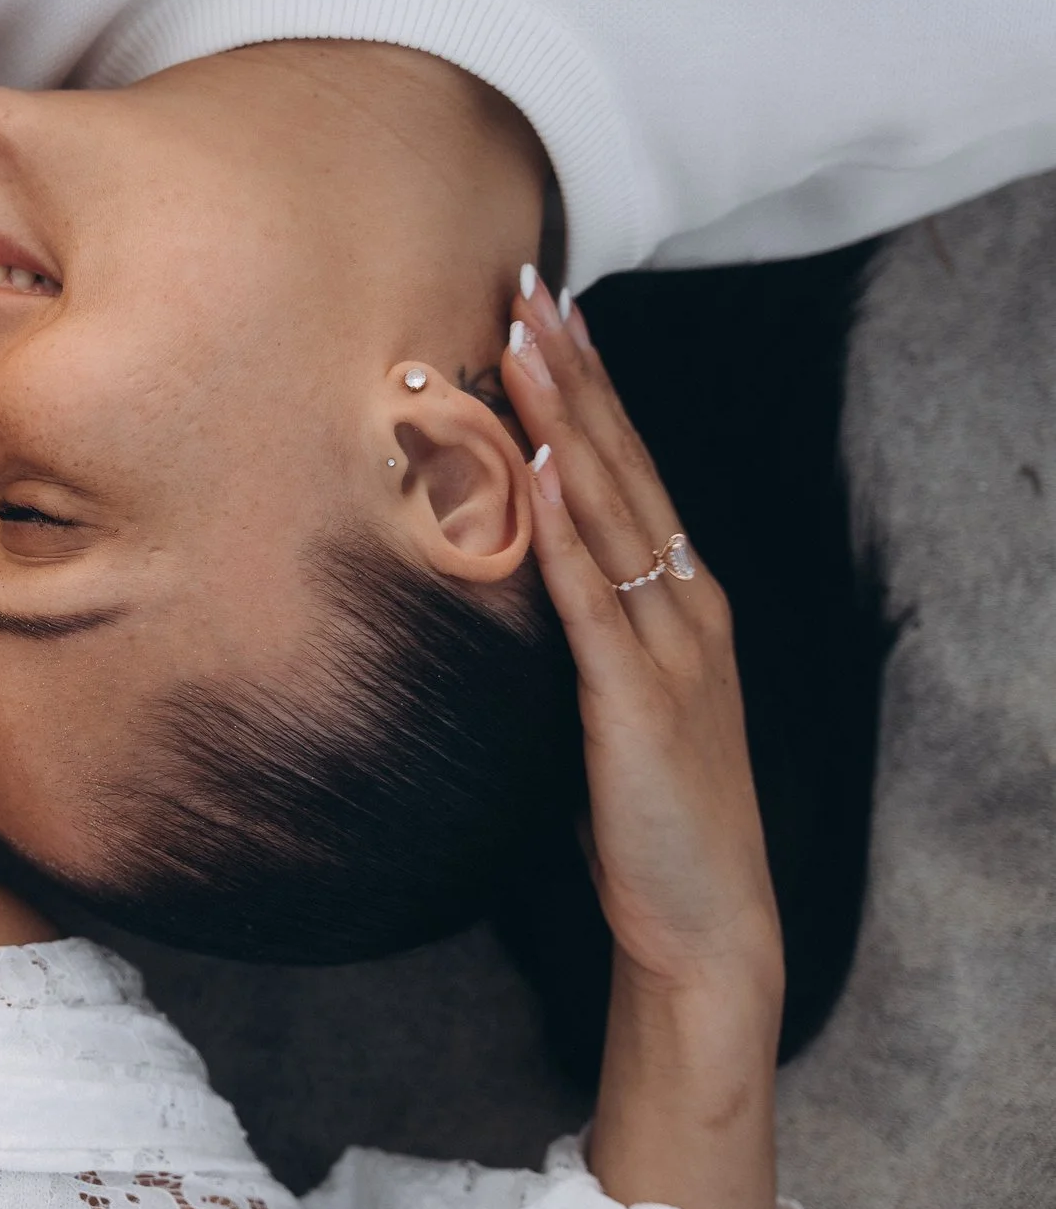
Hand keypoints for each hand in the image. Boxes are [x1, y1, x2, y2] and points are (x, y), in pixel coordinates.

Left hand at [501, 284, 781, 1208]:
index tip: (547, 307)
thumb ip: (576, 625)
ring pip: (610, 512)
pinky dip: (566, 531)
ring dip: (565, 421)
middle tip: (530, 282)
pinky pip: (592, 603)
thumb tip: (506, 557)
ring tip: (524, 341)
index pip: (627, 467)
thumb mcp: (608, 696)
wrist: (703, 926)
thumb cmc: (643, 814)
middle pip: (622, 464)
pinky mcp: (636, 705)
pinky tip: (540, 471)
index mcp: (678, 600)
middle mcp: (684, 606)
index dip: (588, 384)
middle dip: (573, 371)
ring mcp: (669, 651)